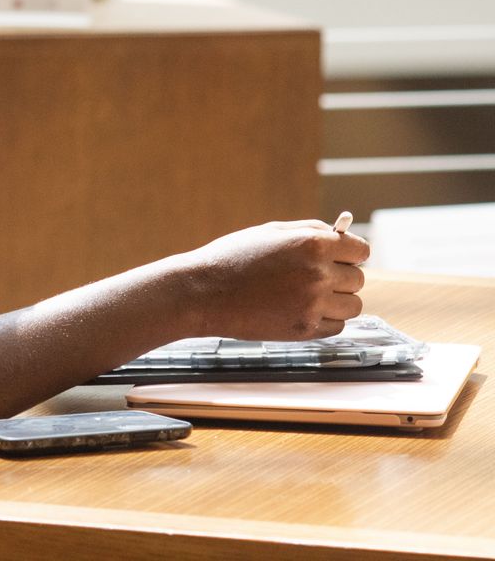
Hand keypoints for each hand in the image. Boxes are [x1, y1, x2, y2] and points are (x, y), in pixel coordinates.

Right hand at [181, 220, 369, 339]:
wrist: (201, 294)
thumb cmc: (232, 259)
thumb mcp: (271, 232)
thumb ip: (310, 231)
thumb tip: (341, 236)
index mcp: (312, 244)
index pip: (361, 251)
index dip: (351, 254)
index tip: (342, 258)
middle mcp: (318, 274)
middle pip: (358, 280)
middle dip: (341, 277)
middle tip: (313, 277)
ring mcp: (312, 304)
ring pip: (353, 306)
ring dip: (337, 301)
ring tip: (307, 295)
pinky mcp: (305, 330)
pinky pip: (337, 326)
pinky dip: (325, 320)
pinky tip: (299, 310)